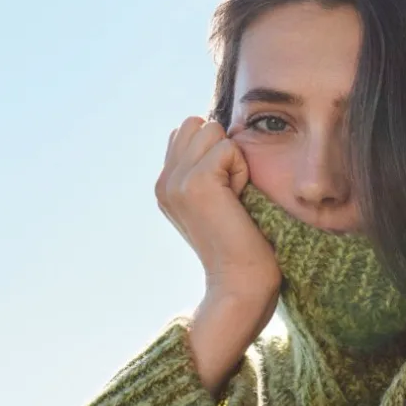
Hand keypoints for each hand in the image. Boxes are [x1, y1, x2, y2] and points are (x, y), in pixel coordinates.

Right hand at [156, 118, 281, 393]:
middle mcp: (164, 181)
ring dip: (232, 159)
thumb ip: (204, 168)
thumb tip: (214, 130)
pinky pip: (228, 148)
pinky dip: (241, 171)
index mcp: (165, 185)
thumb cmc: (241, 247)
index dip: (215, 153)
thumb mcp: (215, 202)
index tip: (223, 195)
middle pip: (198, 123)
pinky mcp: (195, 182)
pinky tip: (237, 202)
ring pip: (211, 129)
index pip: (188, 130)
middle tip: (229, 193)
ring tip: (233, 197)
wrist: (240, 283)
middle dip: (222, 149)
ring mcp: (175, 181)